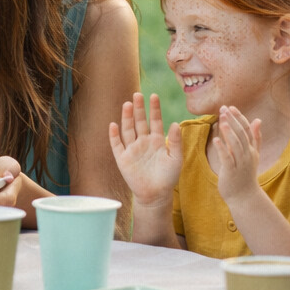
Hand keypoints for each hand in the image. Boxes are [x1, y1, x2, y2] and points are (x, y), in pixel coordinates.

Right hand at [108, 93, 181, 207]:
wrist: (156, 195)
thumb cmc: (168, 177)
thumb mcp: (175, 158)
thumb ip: (176, 141)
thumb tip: (176, 123)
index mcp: (157, 140)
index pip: (155, 121)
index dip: (154, 109)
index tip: (154, 96)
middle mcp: (143, 142)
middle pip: (140, 122)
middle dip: (139, 108)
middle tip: (138, 94)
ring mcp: (132, 149)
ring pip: (128, 130)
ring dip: (127, 117)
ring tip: (128, 104)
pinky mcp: (123, 159)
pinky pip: (117, 145)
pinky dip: (114, 136)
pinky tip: (113, 125)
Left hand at [210, 105, 261, 202]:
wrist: (245, 197)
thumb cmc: (246, 175)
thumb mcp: (253, 155)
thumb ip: (255, 138)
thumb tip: (258, 120)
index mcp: (251, 149)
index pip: (247, 130)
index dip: (239, 118)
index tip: (231, 107)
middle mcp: (248, 155)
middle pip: (241, 134)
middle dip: (232, 120)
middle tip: (223, 108)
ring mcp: (240, 163)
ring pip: (236, 145)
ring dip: (229, 132)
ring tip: (222, 120)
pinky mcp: (231, 171)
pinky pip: (227, 158)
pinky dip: (222, 148)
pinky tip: (216, 139)